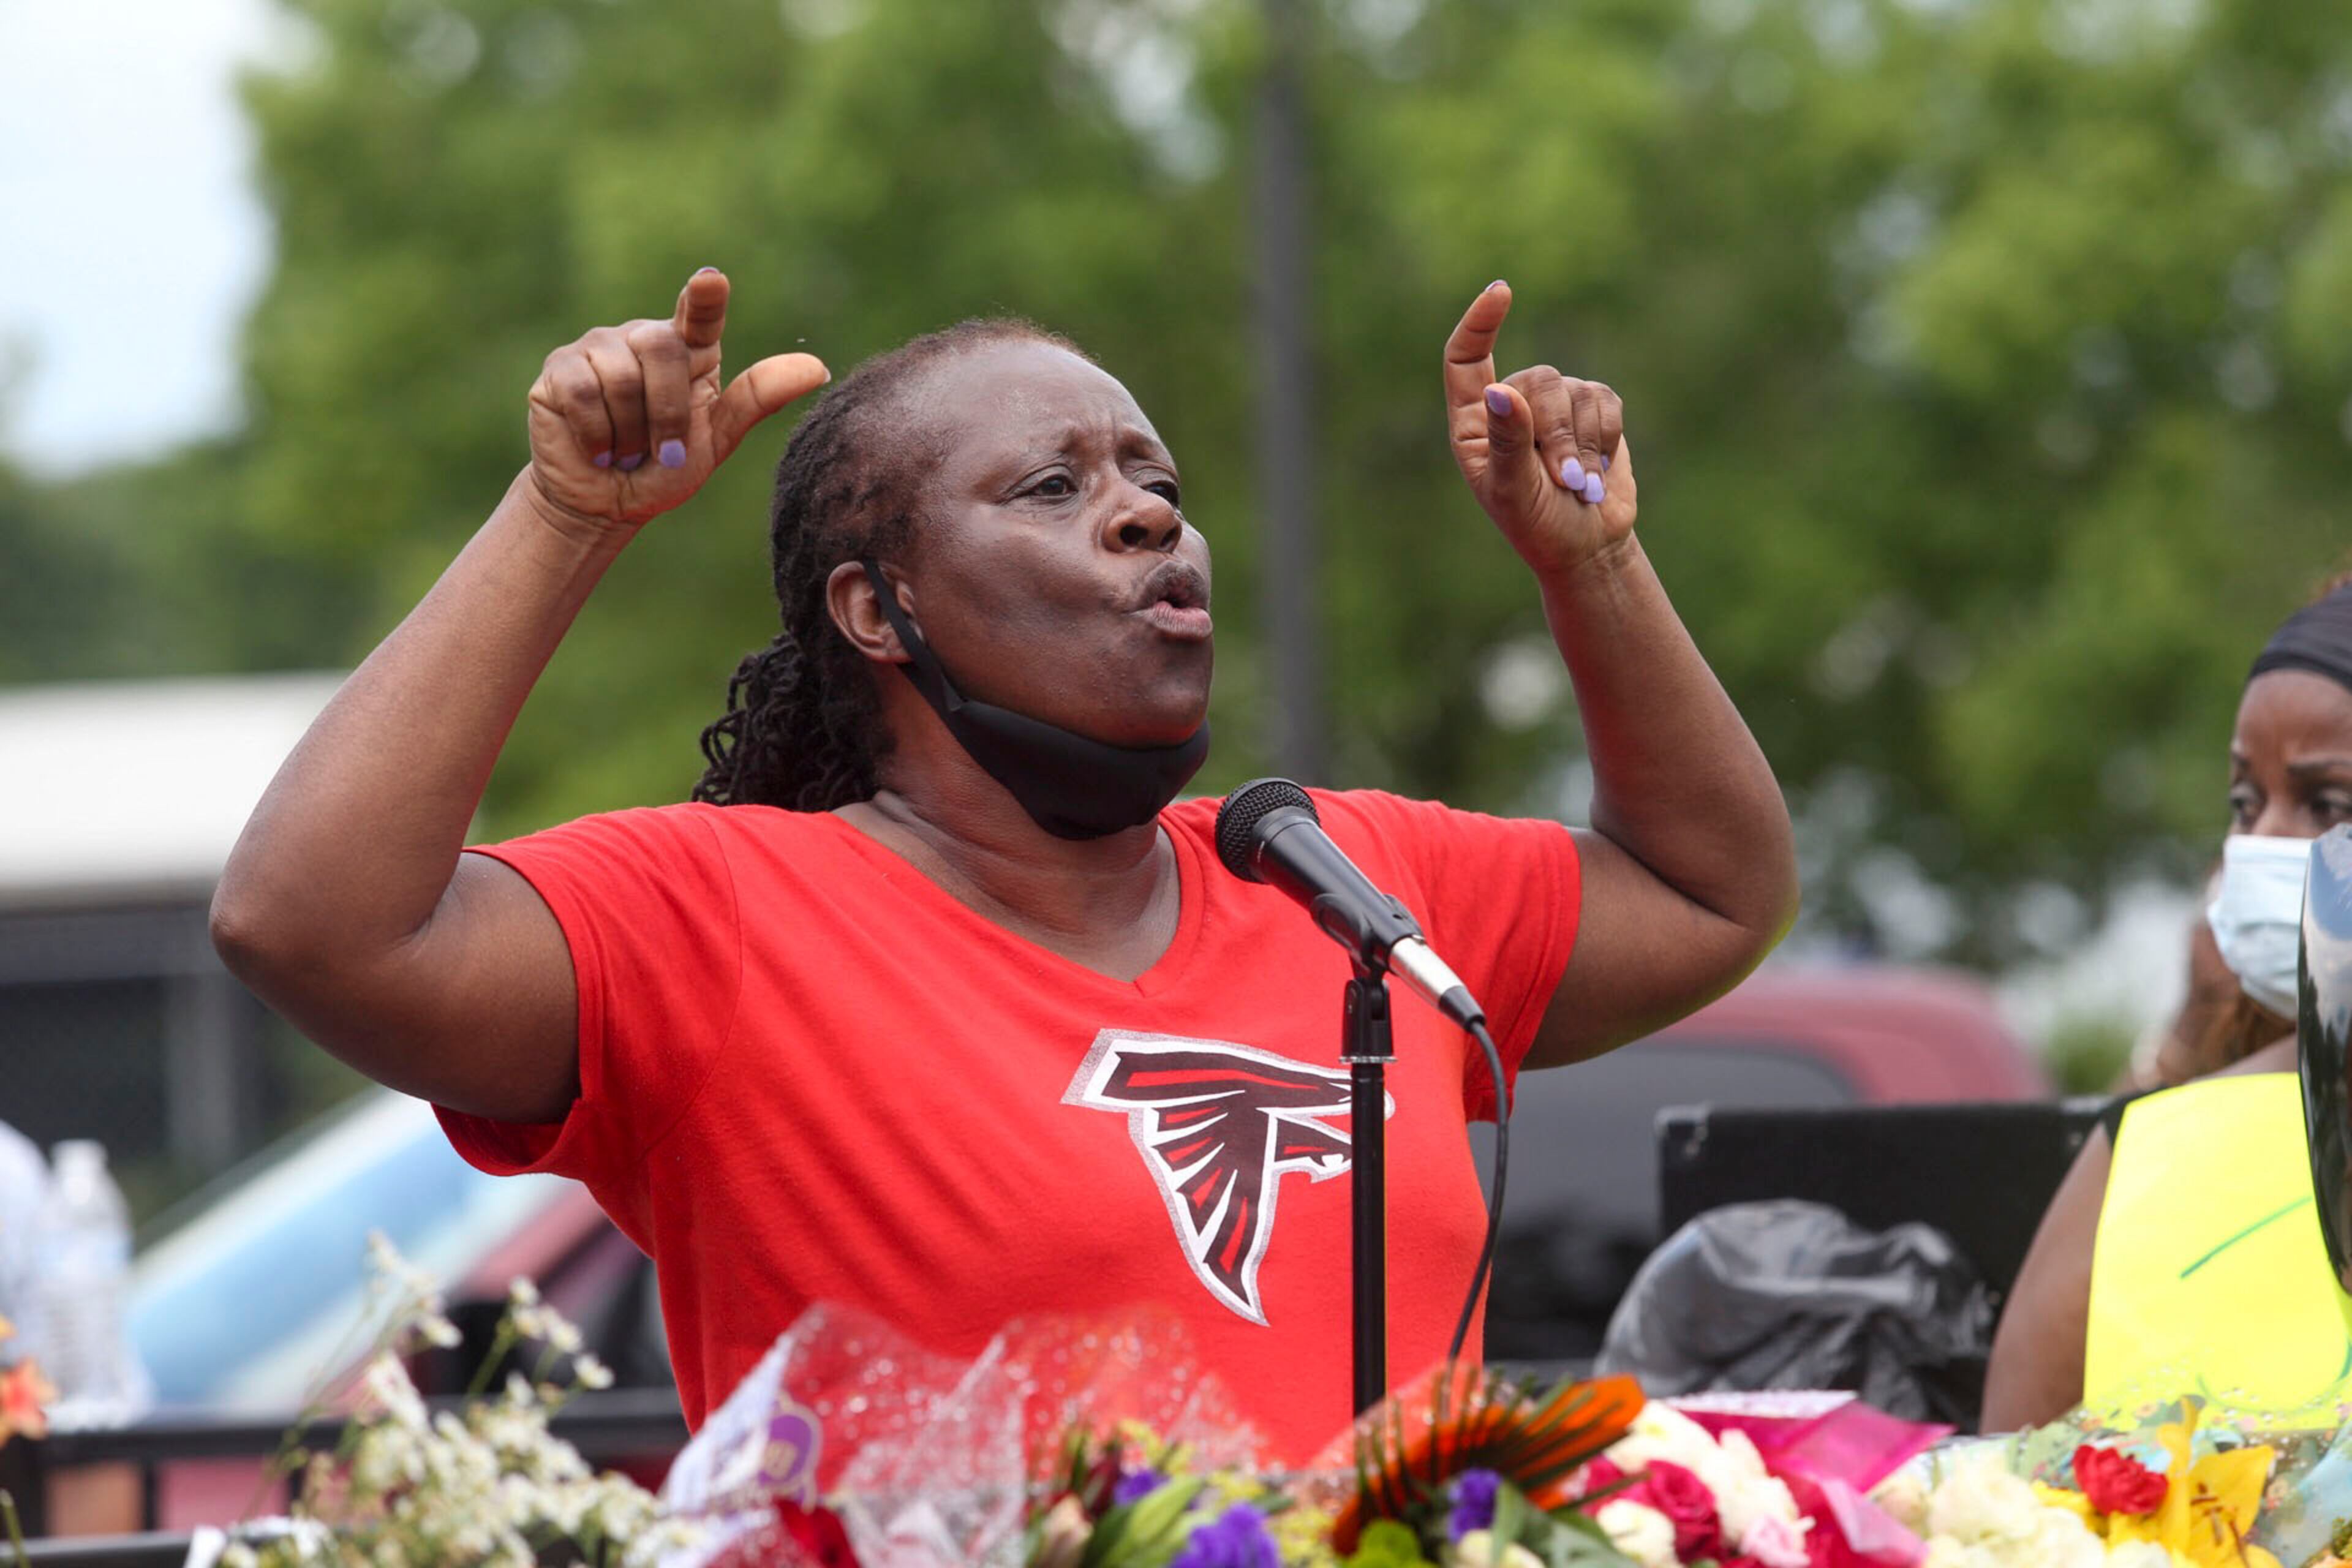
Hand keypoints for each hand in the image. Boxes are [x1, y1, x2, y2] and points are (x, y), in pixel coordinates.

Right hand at [525, 269, 829, 533]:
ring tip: (626, 450)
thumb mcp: (717, 439)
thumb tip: (818, 367)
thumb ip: (758, 398)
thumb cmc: (665, 468)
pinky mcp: (560, 369)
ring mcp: (598, 347)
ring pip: (621, 376)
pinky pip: (584, 392)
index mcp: (689, 350)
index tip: (711, 281)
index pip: (700, 313)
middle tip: (663, 451)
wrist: (606, 502)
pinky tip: (598, 450)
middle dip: (666, 411)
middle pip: (660, 348)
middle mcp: (643, 338)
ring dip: (630, 431)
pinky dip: (598, 434)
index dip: (705, 297)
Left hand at [1444, 280, 1636, 573]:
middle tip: (1565, 481)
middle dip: (1558, 432)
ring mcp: (1553, 404)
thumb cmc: (1539, 526)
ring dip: (1584, 443)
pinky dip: (1606, 437)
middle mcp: (1510, 403)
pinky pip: (1606, 399)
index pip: (1466, 358)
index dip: (1480, 322)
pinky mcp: (1594, 408)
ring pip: (1575, 389)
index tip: (1501, 291)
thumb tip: (1500, 390)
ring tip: (1580, 486)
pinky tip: (1599, 470)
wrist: (1587, 546)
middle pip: (1537, 379)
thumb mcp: (1515, 491)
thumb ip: (1508, 443)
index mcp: (1474, 423)